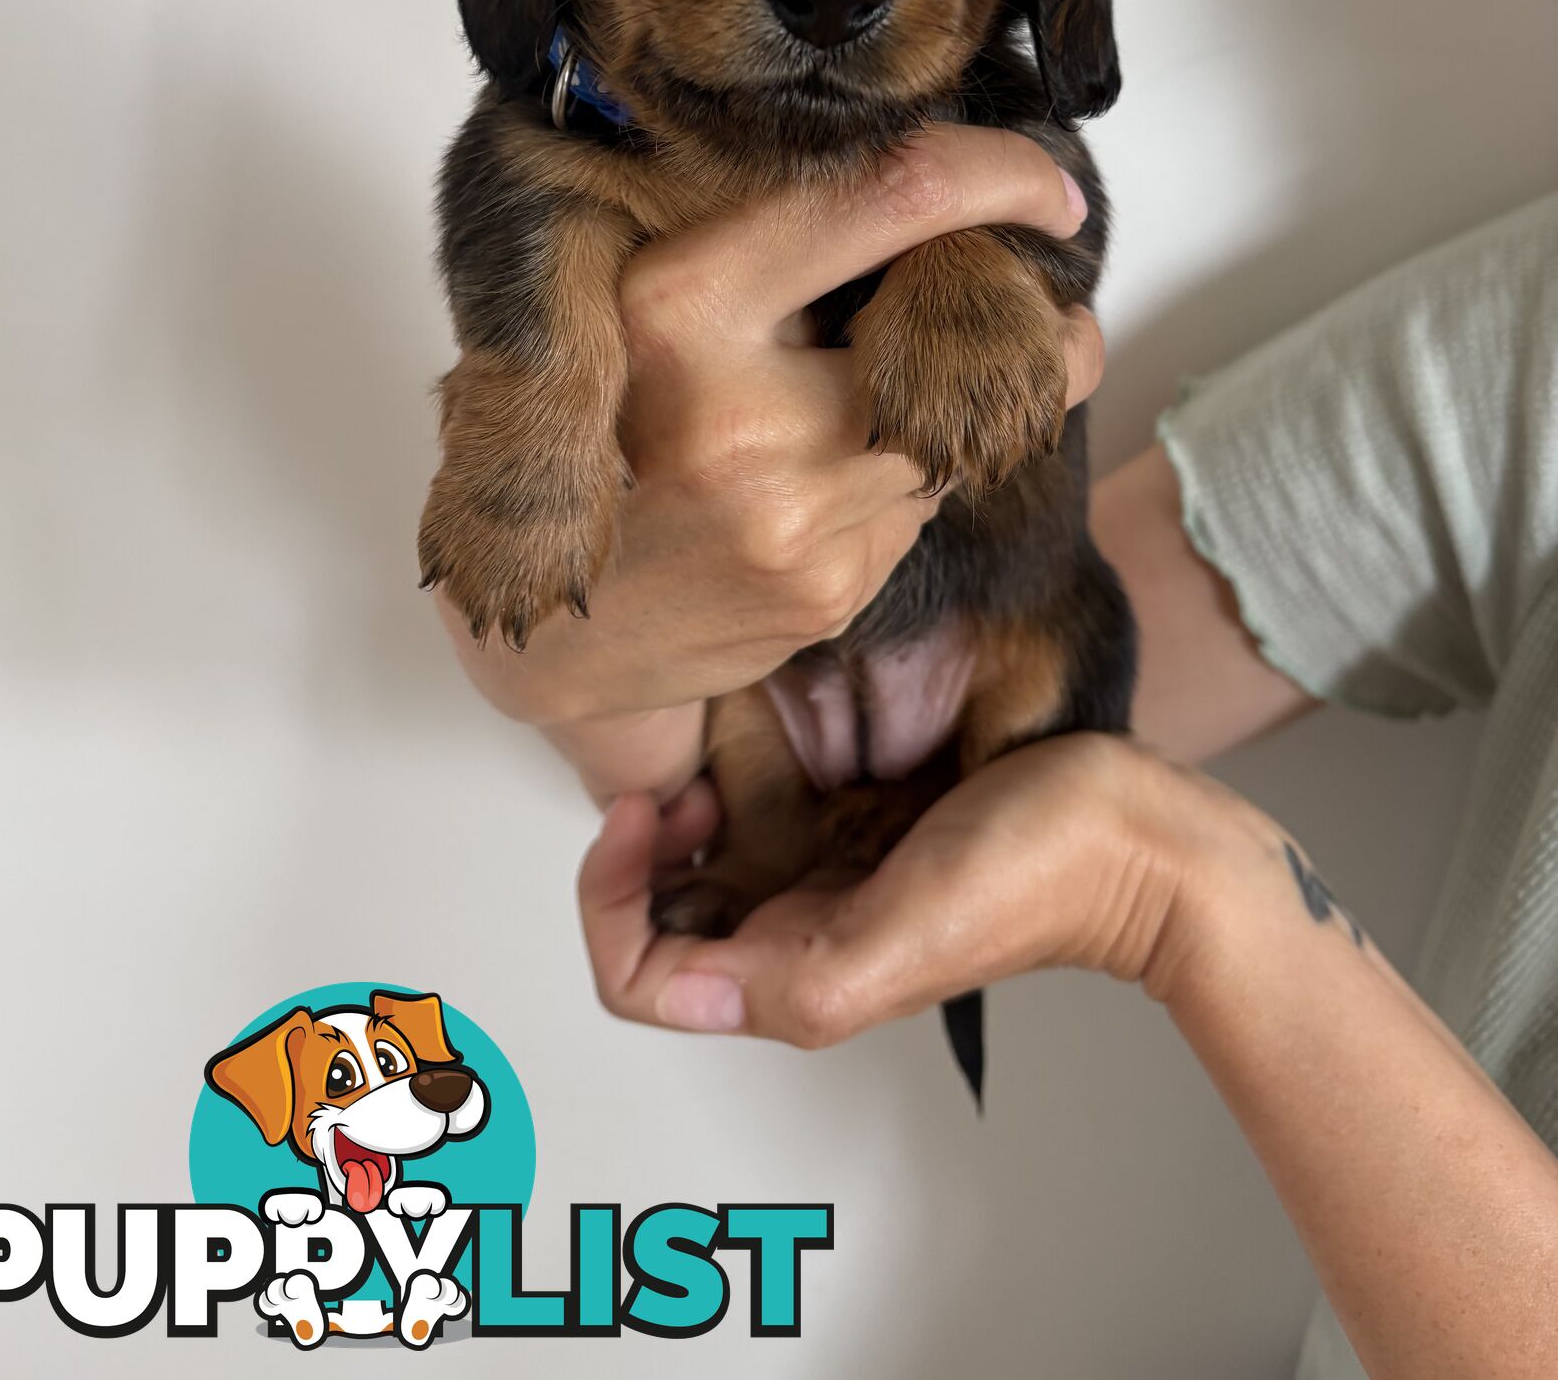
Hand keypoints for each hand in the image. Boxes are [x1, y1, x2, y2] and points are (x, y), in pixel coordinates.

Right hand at [438, 124, 1102, 793]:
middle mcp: (743, 415)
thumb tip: (935, 196)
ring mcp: (795, 517)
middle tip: (1058, 311)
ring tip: (913, 403)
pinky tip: (846, 487)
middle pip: (969, 334)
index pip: (887, 198)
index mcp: (682, 305)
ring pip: (963, 428)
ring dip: (965, 410)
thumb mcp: (643, 302)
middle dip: (1041, 328)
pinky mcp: (830, 589)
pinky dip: (910, 483)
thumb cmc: (608, 427)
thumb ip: (768, 248)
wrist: (567, 622)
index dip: (997, 178)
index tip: (1050, 190)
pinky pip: (924, 506)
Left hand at [577, 737, 1276, 1040]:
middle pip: (653, 925)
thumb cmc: (1038, 877)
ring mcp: (824, 889)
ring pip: (697, 875)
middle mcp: (795, 940)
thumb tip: (686, 988)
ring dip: (675, 823)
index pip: (636, 977)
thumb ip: (795, 980)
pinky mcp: (856, 838)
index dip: (608, 903)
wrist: (1134, 835)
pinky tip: (752, 752)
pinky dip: (728, 792)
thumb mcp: (903, 937)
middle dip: (631, 856)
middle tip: (667, 786)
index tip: (640, 816)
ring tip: (701, 768)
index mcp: (792, 981)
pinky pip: (758, 829)